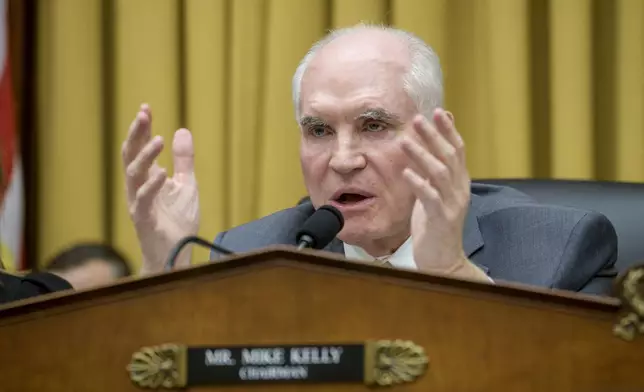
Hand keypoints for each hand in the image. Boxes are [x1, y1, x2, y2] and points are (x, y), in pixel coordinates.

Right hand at [122, 104, 199, 273]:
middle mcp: (138, 188)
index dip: (141, 129)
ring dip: (145, 156)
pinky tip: (164, 173)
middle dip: (136, 134)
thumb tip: (182, 130)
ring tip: (159, 139)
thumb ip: (184, 160)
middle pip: (130, 156)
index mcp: (147, 178)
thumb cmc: (177, 221)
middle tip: (143, 114)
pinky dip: (152, 186)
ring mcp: (139, 203)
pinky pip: (144, 200)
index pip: (140, 148)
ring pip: (133, 175)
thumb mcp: (186, 184)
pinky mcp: (144, 220)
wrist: (176, 255)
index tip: (145, 108)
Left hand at [401, 109, 485, 279]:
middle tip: (418, 118)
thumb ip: (432, 173)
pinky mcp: (443, 219)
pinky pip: (431, 197)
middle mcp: (460, 190)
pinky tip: (405, 173)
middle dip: (434, 135)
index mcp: (460, 182)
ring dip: (422, 154)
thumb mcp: (434, 195)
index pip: (458, 149)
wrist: (444, 261)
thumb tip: (426, 149)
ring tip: (404, 141)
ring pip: (440, 173)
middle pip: (450, 155)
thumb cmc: (435, 227)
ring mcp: (453, 204)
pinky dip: (418, 183)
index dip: (449, 130)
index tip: (438, 111)